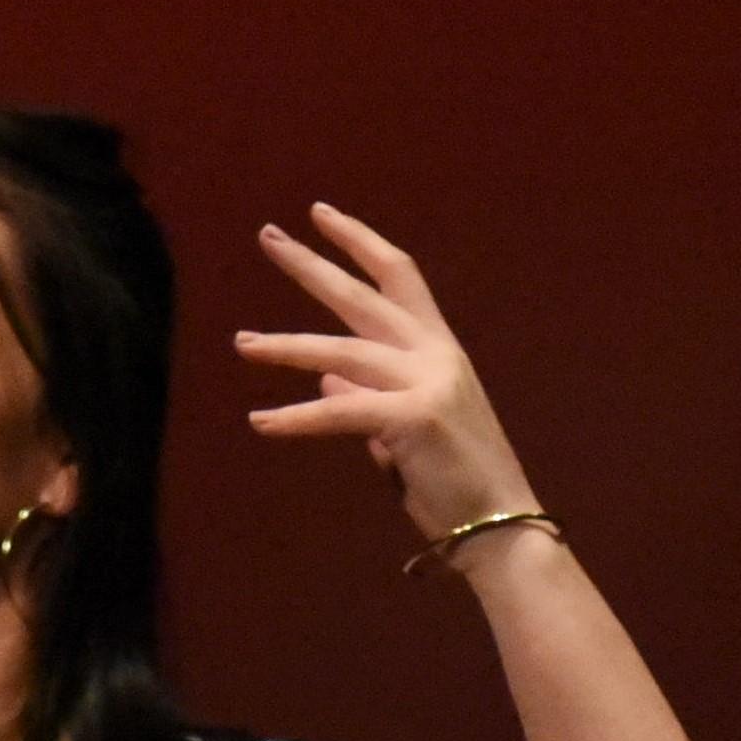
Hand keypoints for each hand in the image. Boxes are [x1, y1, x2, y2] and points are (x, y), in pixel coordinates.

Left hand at [239, 204, 536, 547]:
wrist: (498, 525)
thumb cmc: (453, 482)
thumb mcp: (404, 430)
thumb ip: (367, 398)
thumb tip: (325, 379)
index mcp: (438, 349)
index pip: (398, 277)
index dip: (360, 242)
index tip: (321, 215)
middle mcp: (435, 354)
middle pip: (364, 297)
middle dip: (312, 265)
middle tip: (267, 235)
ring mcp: (428, 382)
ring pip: (342, 352)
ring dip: (286, 346)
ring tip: (242, 342)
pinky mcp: (414, 418)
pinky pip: (340, 412)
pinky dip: (296, 419)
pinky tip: (260, 422)